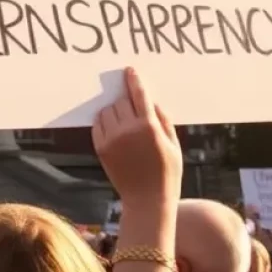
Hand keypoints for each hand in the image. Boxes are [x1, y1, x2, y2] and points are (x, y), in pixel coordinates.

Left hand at [92, 68, 181, 208]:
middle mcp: (128, 130)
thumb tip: (152, 101)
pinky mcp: (100, 147)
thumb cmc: (166, 172)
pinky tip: (114, 128)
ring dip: (115, 110)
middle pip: (122, 101)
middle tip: (132, 105)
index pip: (139, 95)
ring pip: (107, 110)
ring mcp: (112, 139)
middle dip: (126, 100)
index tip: (129, 70)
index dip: (134, 81)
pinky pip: (98, 124)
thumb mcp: (174, 145)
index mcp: (149, 127)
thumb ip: (164, 120)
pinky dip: (104, 121)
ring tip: (124, 121)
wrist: (147, 200)